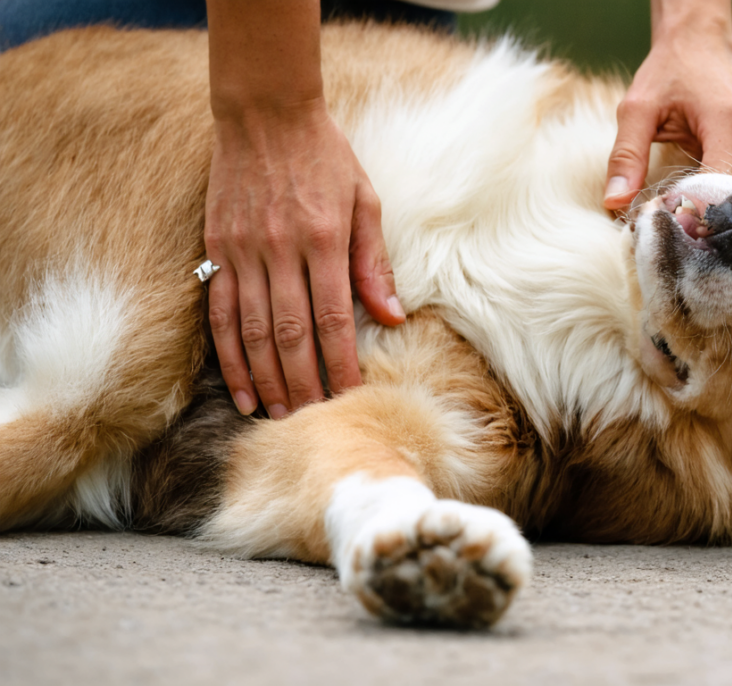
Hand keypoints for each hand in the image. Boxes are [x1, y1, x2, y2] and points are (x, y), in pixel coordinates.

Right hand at [204, 100, 403, 417]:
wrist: (265, 114)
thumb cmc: (326, 156)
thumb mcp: (365, 200)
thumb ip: (374, 261)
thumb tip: (393, 316)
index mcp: (325, 239)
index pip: (334, 318)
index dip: (342, 364)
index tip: (351, 396)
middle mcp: (281, 249)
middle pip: (292, 334)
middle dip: (303, 384)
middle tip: (312, 422)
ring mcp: (244, 251)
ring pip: (253, 331)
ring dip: (266, 379)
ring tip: (279, 415)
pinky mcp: (217, 249)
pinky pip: (221, 312)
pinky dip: (229, 355)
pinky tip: (241, 388)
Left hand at [604, 0, 731, 208]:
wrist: (700, 41)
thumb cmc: (667, 73)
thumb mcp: (636, 109)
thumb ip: (626, 155)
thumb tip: (615, 201)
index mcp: (729, 119)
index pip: (720, 185)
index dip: (695, 210)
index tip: (668, 223)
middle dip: (710, 214)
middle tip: (679, 226)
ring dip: (724, 204)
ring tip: (694, 207)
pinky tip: (711, 186)